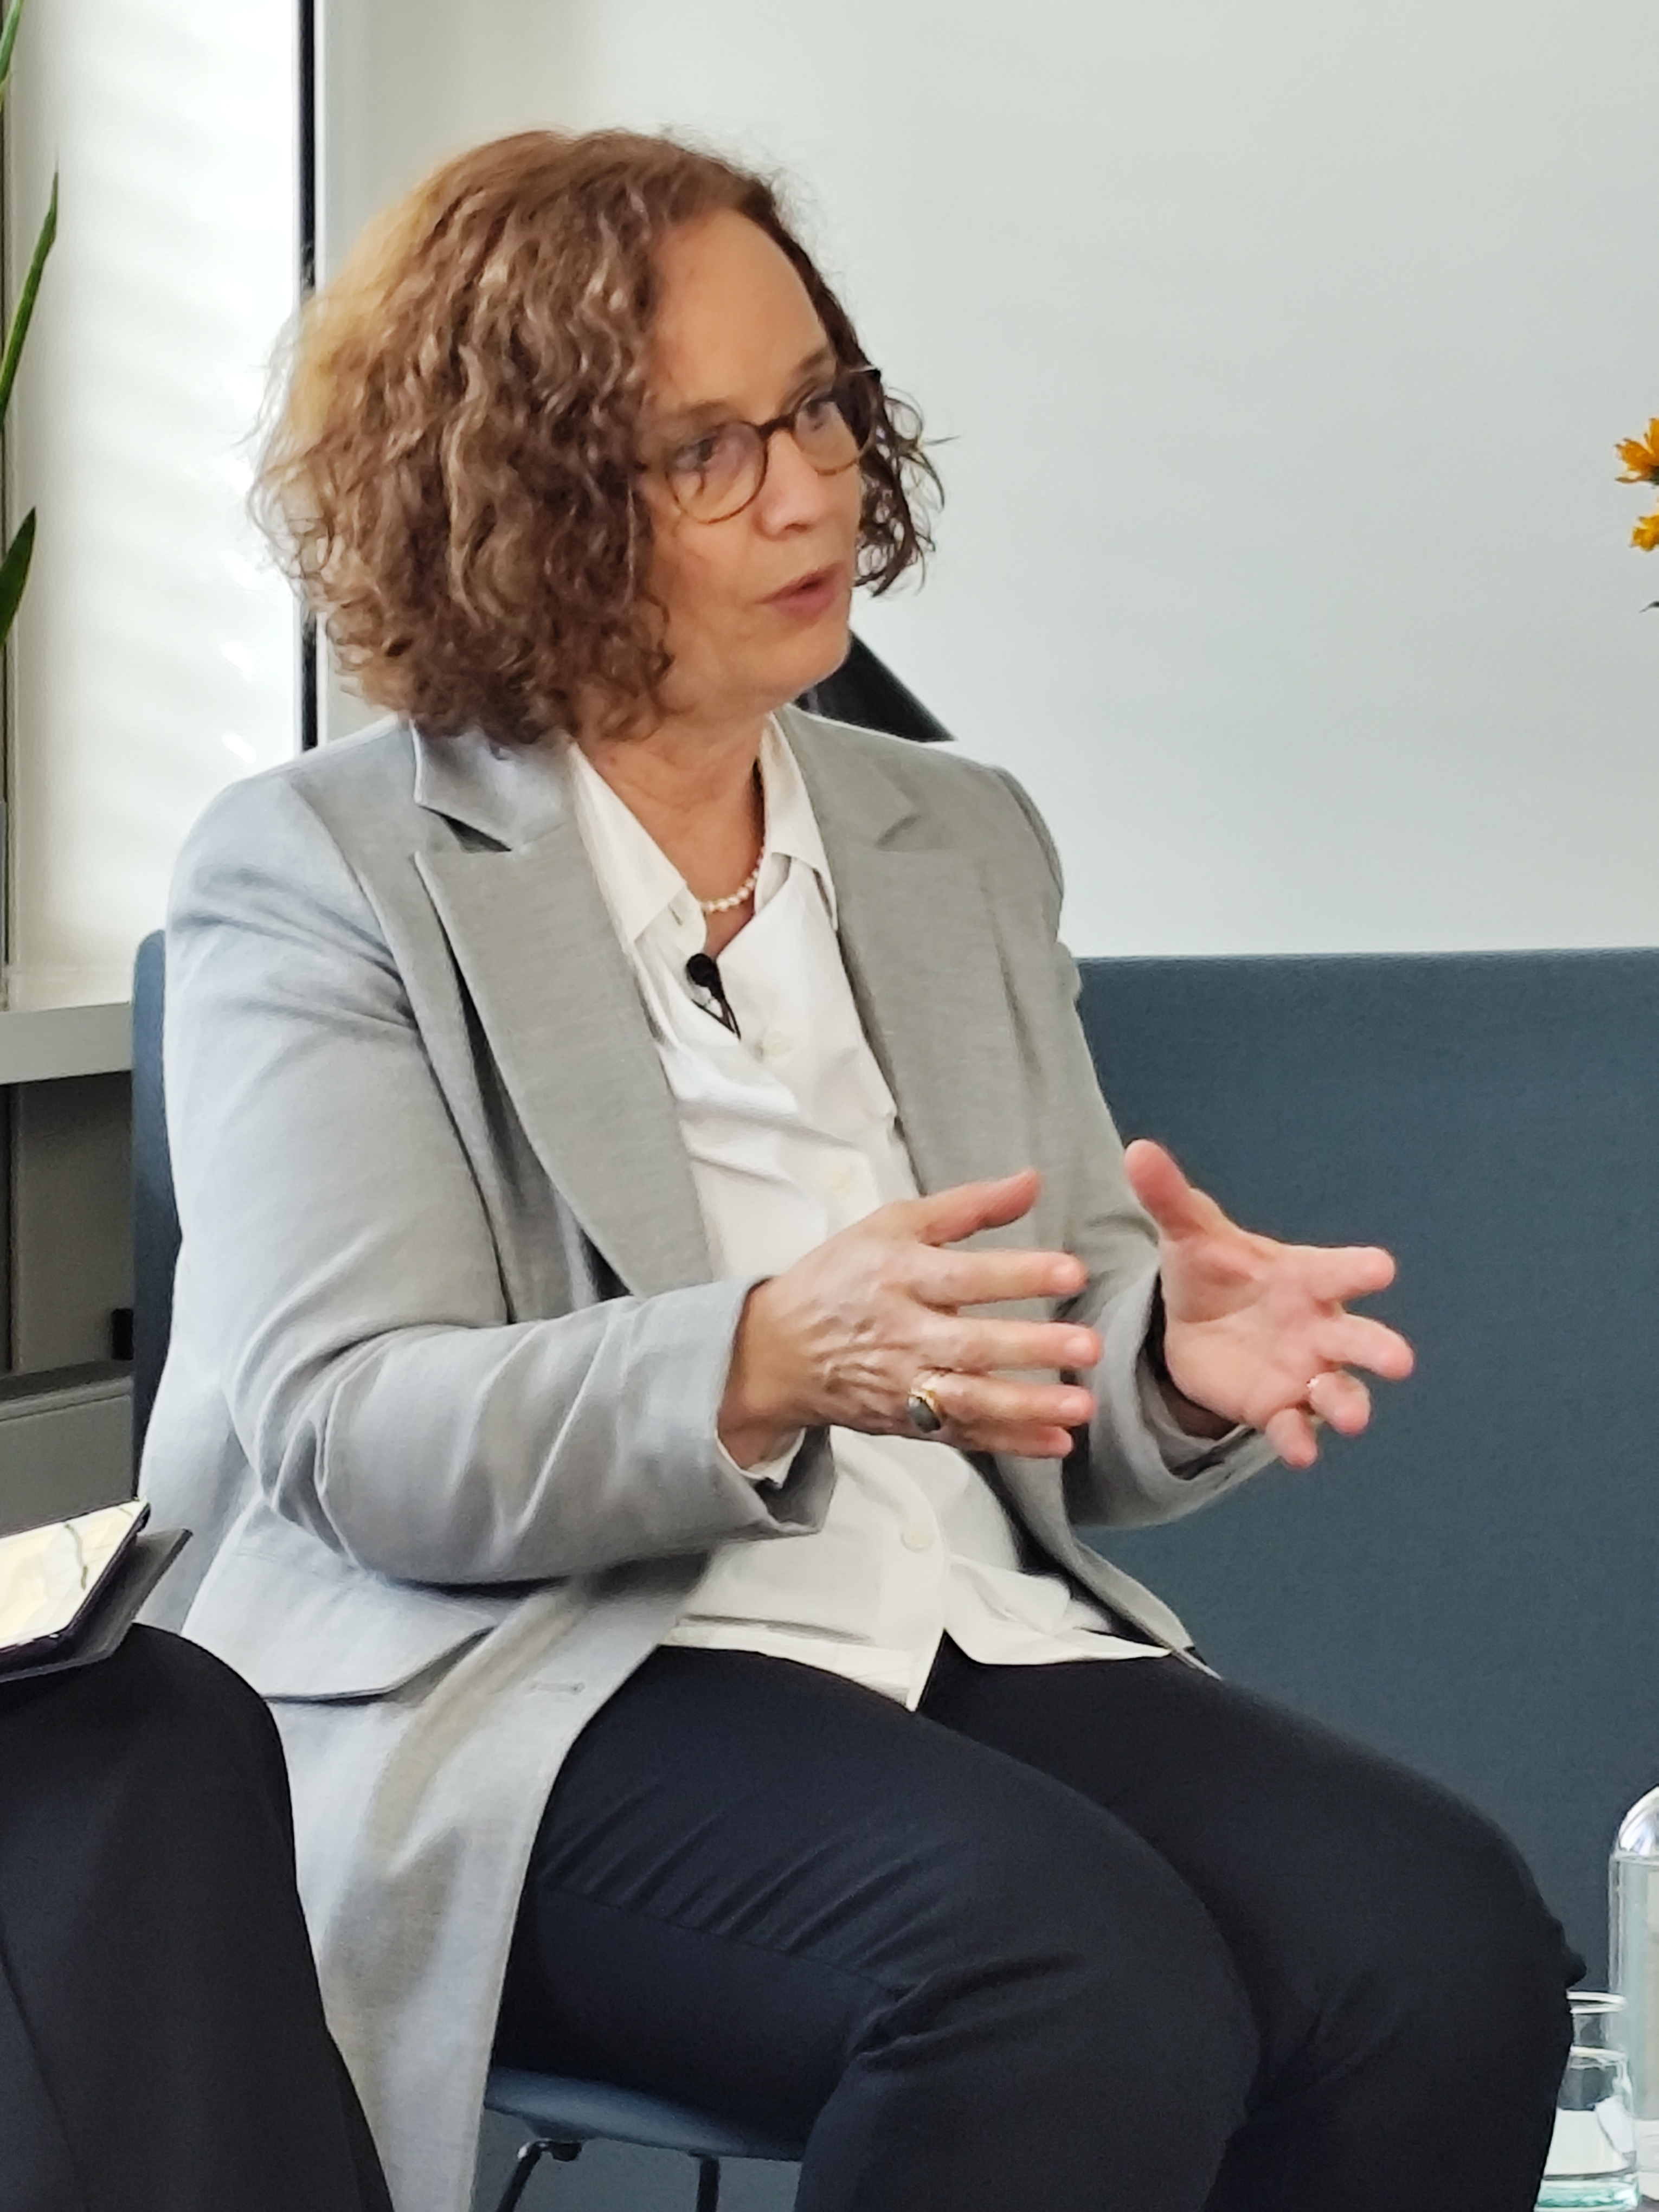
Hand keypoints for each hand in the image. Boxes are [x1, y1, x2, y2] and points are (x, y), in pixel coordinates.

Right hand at [720, 1169, 1102, 1466]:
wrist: (778, 1351)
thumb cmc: (842, 1276)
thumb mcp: (892, 1224)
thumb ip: (967, 1206)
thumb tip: (1032, 1181)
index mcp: (898, 1275)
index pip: (964, 1276)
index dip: (1018, 1274)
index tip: (1073, 1272)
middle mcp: (902, 1334)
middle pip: (971, 1344)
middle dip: (1031, 1347)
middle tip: (1089, 1345)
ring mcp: (903, 1385)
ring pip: (969, 1400)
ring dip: (1027, 1406)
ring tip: (1081, 1407)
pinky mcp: (907, 1422)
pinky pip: (963, 1436)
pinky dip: (1009, 1444)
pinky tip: (1056, 1443)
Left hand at [1124, 1139, 1413, 1468]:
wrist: (1198, 1326)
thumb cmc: (1214, 1272)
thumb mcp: (1189, 1236)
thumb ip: (1169, 1198)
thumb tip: (1136, 1150)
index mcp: (1304, 1278)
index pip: (1338, 1271)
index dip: (1359, 1270)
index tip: (1381, 1268)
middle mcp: (1318, 1327)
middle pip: (1357, 1338)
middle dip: (1378, 1348)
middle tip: (1399, 1361)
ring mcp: (1304, 1372)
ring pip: (1338, 1391)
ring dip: (1348, 1403)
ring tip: (1352, 1419)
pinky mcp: (1278, 1408)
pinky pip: (1294, 1427)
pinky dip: (1299, 1440)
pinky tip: (1300, 1454)